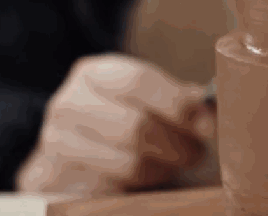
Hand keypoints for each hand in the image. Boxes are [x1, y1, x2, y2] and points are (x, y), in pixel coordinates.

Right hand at [16, 54, 215, 196]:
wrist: (74, 143)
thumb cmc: (123, 115)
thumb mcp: (146, 96)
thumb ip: (179, 100)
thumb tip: (212, 109)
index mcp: (94, 74)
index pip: (138, 82)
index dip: (179, 105)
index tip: (208, 126)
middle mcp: (68, 105)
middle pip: (136, 127)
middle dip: (178, 145)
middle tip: (197, 154)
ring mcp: (56, 144)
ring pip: (129, 165)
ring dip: (163, 170)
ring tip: (172, 166)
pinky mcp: (55, 181)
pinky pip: (112, 192)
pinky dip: (138, 190)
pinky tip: (144, 182)